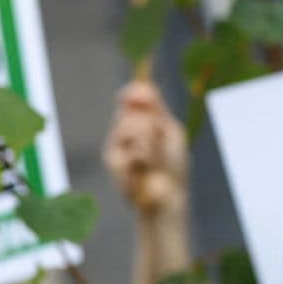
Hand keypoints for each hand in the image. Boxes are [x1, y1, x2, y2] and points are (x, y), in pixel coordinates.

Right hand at [103, 80, 186, 214]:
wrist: (167, 196)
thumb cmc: (172, 165)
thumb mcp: (169, 132)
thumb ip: (156, 109)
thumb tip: (142, 87)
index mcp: (140, 119)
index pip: (131, 98)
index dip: (135, 94)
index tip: (143, 96)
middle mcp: (124, 129)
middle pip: (131, 111)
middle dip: (151, 124)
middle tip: (161, 142)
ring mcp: (115, 143)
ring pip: (130, 126)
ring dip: (149, 142)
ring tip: (154, 159)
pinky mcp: (111, 158)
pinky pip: (128, 146)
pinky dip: (142, 157)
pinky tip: (144, 168)